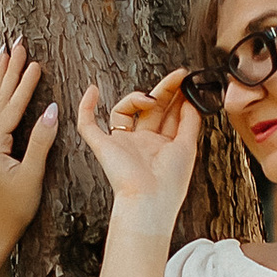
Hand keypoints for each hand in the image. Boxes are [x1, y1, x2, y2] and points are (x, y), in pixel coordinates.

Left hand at [0, 44, 58, 253]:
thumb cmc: (14, 209)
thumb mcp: (32, 177)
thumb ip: (41, 143)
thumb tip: (52, 111)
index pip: (13, 107)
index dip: (25, 84)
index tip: (36, 61)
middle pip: (0, 96)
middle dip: (10, 68)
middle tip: (17, 41)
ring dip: (4, 75)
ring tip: (6, 50)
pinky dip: (0, 93)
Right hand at [77, 69, 201, 227]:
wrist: (150, 200)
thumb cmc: (170, 181)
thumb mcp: (188, 146)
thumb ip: (190, 122)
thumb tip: (190, 100)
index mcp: (161, 146)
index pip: (167, 114)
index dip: (176, 97)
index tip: (186, 81)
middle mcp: (141, 143)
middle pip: (149, 109)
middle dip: (163, 90)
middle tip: (177, 76)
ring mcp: (121, 143)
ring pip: (122, 111)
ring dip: (136, 97)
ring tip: (150, 97)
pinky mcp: (103, 146)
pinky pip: (88, 124)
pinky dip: (86, 107)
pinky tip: (92, 90)